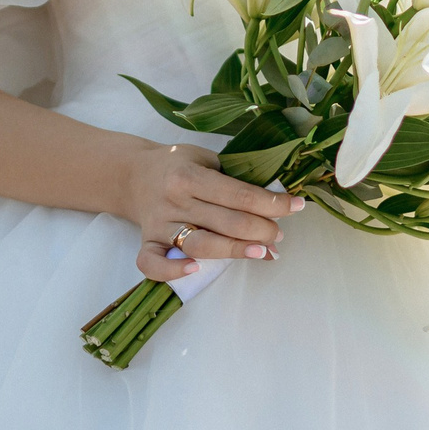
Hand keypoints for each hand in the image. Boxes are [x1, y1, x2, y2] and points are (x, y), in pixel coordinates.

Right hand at [119, 142, 302, 282]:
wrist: (133, 174)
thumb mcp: (205, 158)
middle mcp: (174, 201)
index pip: (238, 194)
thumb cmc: (178, 165)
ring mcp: (159, 225)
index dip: (272, 203)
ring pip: (200, 245)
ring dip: (235, 251)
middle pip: (226, 222)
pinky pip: (152, 263)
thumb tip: (273, 202)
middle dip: (261, 230)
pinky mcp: (147, 242)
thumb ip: (234, 178)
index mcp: (189, 175)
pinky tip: (196, 270)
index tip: (296, 206)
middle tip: (279, 234)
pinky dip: (171, 271)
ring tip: (263, 252)